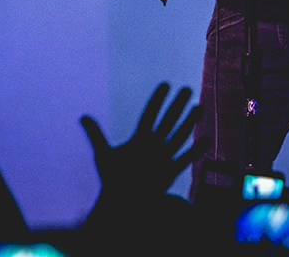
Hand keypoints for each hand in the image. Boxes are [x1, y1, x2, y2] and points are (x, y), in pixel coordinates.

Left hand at [80, 83, 208, 203]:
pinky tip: (206, 138)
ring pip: (179, 136)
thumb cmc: (112, 179)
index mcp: (140, 138)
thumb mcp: (103, 155)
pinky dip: (196, 150)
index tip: (165, 84)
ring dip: (189, 122)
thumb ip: (96, 134)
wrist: (121, 204)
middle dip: (177, 105)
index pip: (150, 114)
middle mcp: (154, 145)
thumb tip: (82, 116)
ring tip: (199, 107)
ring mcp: (163, 157)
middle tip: (187, 88)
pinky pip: (186, 159)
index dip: (157, 100)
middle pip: (168, 121)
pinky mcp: (170, 172)